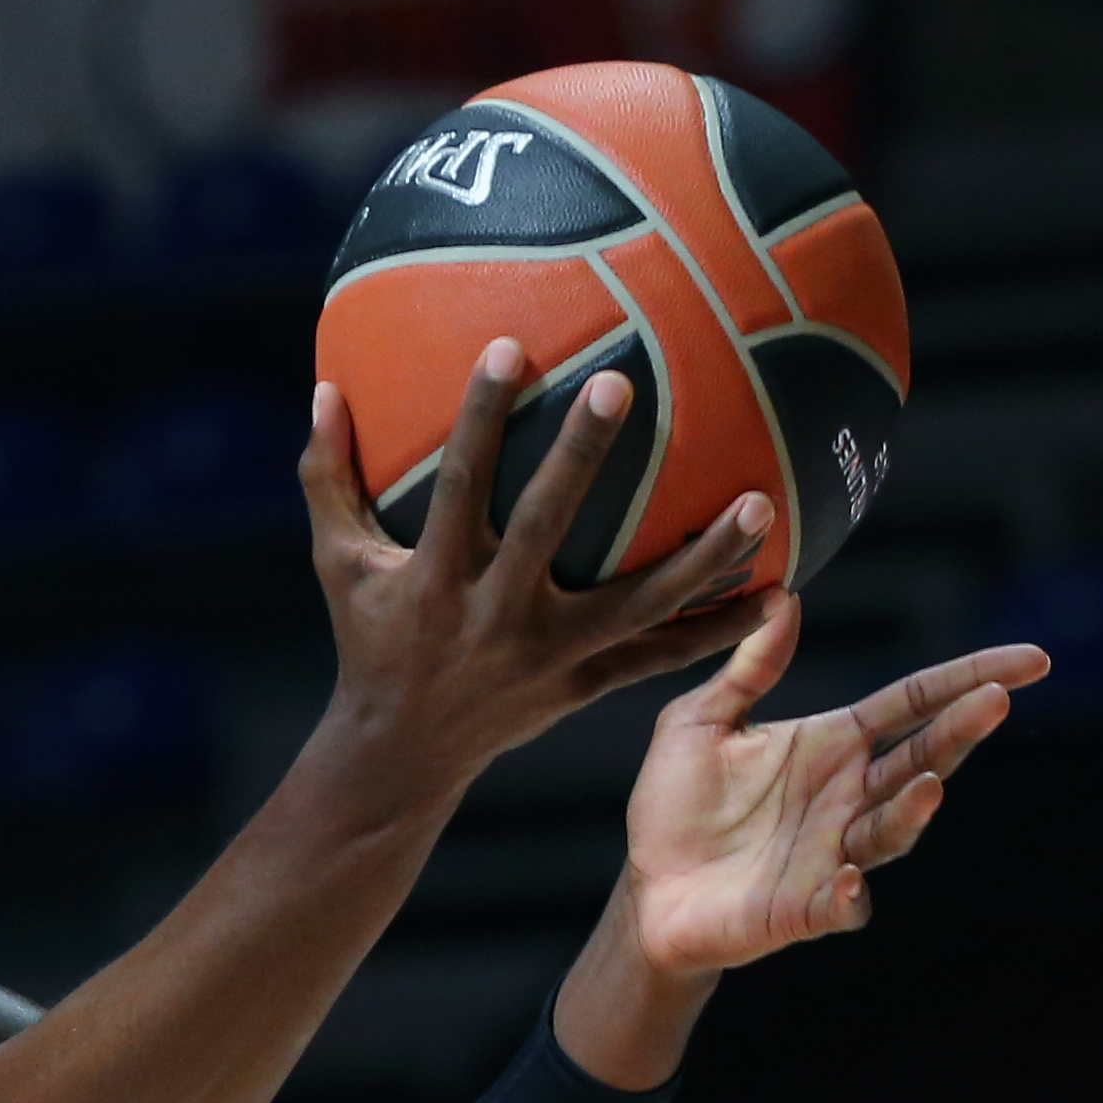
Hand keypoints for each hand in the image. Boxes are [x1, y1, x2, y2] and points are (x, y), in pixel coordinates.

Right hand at [296, 345, 781, 793]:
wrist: (401, 755)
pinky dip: (717, 632)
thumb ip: (329, 479)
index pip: (460, 485)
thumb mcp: (338, 564)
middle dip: (580, 458)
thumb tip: (325, 389)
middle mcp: (497, 615)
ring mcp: (551, 655)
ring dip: (704, 560)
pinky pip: (660, 658)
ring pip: (637, 603)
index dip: (480, 419)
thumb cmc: (371, 641)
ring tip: (762, 505)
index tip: (509, 347)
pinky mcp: (584, 685)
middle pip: (546, 528)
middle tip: (622, 386)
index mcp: (439, 579)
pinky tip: (777, 595)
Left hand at [611, 623, 1044, 976]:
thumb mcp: (700, 722)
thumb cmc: (675, 806)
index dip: (969, 679)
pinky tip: (849, 877)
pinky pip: (843, 903)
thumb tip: (783, 599)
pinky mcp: (807, 909)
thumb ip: (747, 670)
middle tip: (995, 701)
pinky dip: (850, 893)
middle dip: (961, 732)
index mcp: (833, 744)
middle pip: (921, 757)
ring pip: (892, 830)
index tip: (1030, 661)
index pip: (914, 703)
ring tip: (928, 784)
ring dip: (912, 810)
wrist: (649, 889)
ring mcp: (835, 854)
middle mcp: (848, 797)